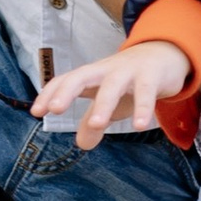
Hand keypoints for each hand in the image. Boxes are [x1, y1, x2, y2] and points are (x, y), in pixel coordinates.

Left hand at [32, 37, 191, 150]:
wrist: (164, 56)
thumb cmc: (129, 81)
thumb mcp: (109, 103)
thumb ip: (93, 121)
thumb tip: (81, 144)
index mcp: (91, 76)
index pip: (65, 80)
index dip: (50, 93)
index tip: (36, 112)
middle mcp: (105, 71)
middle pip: (82, 76)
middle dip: (67, 91)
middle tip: (56, 109)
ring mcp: (128, 71)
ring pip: (112, 85)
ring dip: (104, 103)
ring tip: (96, 124)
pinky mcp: (151, 76)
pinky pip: (146, 92)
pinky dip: (142, 108)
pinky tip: (139, 126)